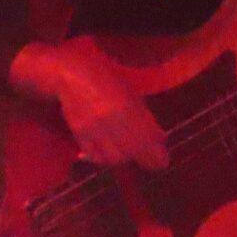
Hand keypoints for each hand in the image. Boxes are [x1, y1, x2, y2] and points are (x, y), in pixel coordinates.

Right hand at [49, 48, 169, 169]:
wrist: (73, 75)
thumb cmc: (107, 79)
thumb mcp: (131, 93)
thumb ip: (144, 117)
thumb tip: (159, 139)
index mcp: (126, 106)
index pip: (145, 138)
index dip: (156, 154)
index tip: (163, 162)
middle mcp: (109, 119)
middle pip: (130, 151)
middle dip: (144, 158)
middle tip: (152, 160)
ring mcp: (92, 128)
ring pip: (112, 157)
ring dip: (125, 158)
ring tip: (131, 152)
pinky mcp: (78, 133)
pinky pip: (94, 155)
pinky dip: (105, 158)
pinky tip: (111, 152)